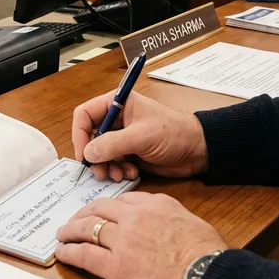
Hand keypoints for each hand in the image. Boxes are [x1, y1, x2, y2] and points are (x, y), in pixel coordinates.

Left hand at [56, 193, 226, 278]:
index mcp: (155, 205)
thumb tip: (171, 229)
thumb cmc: (210, 258)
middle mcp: (134, 218)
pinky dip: (70, 253)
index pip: (123, 201)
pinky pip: (85, 255)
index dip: (108, 207)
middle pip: (100, 209)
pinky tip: (63, 253)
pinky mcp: (115, 267)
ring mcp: (122, 241)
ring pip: (87, 229)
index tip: (102, 211)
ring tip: (62, 234)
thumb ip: (175, 221)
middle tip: (75, 219)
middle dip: (84, 214)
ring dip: (71, 230)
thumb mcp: (194, 225)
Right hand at [73, 91, 207, 181]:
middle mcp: (117, 119)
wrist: (198, 150)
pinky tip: (133, 173)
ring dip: (106, 166)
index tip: (83, 154)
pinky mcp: (130, 152)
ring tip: (119, 174)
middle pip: (90, 137)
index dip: (80, 134)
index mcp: (117, 104)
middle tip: (100, 171)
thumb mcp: (142, 136)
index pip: (85, 114)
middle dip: (94, 155)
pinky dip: (119, 170)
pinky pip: (113, 162)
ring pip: (100, 153)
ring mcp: (123, 136)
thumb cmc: (174, 133)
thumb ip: (113, 144)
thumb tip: (88, 154)